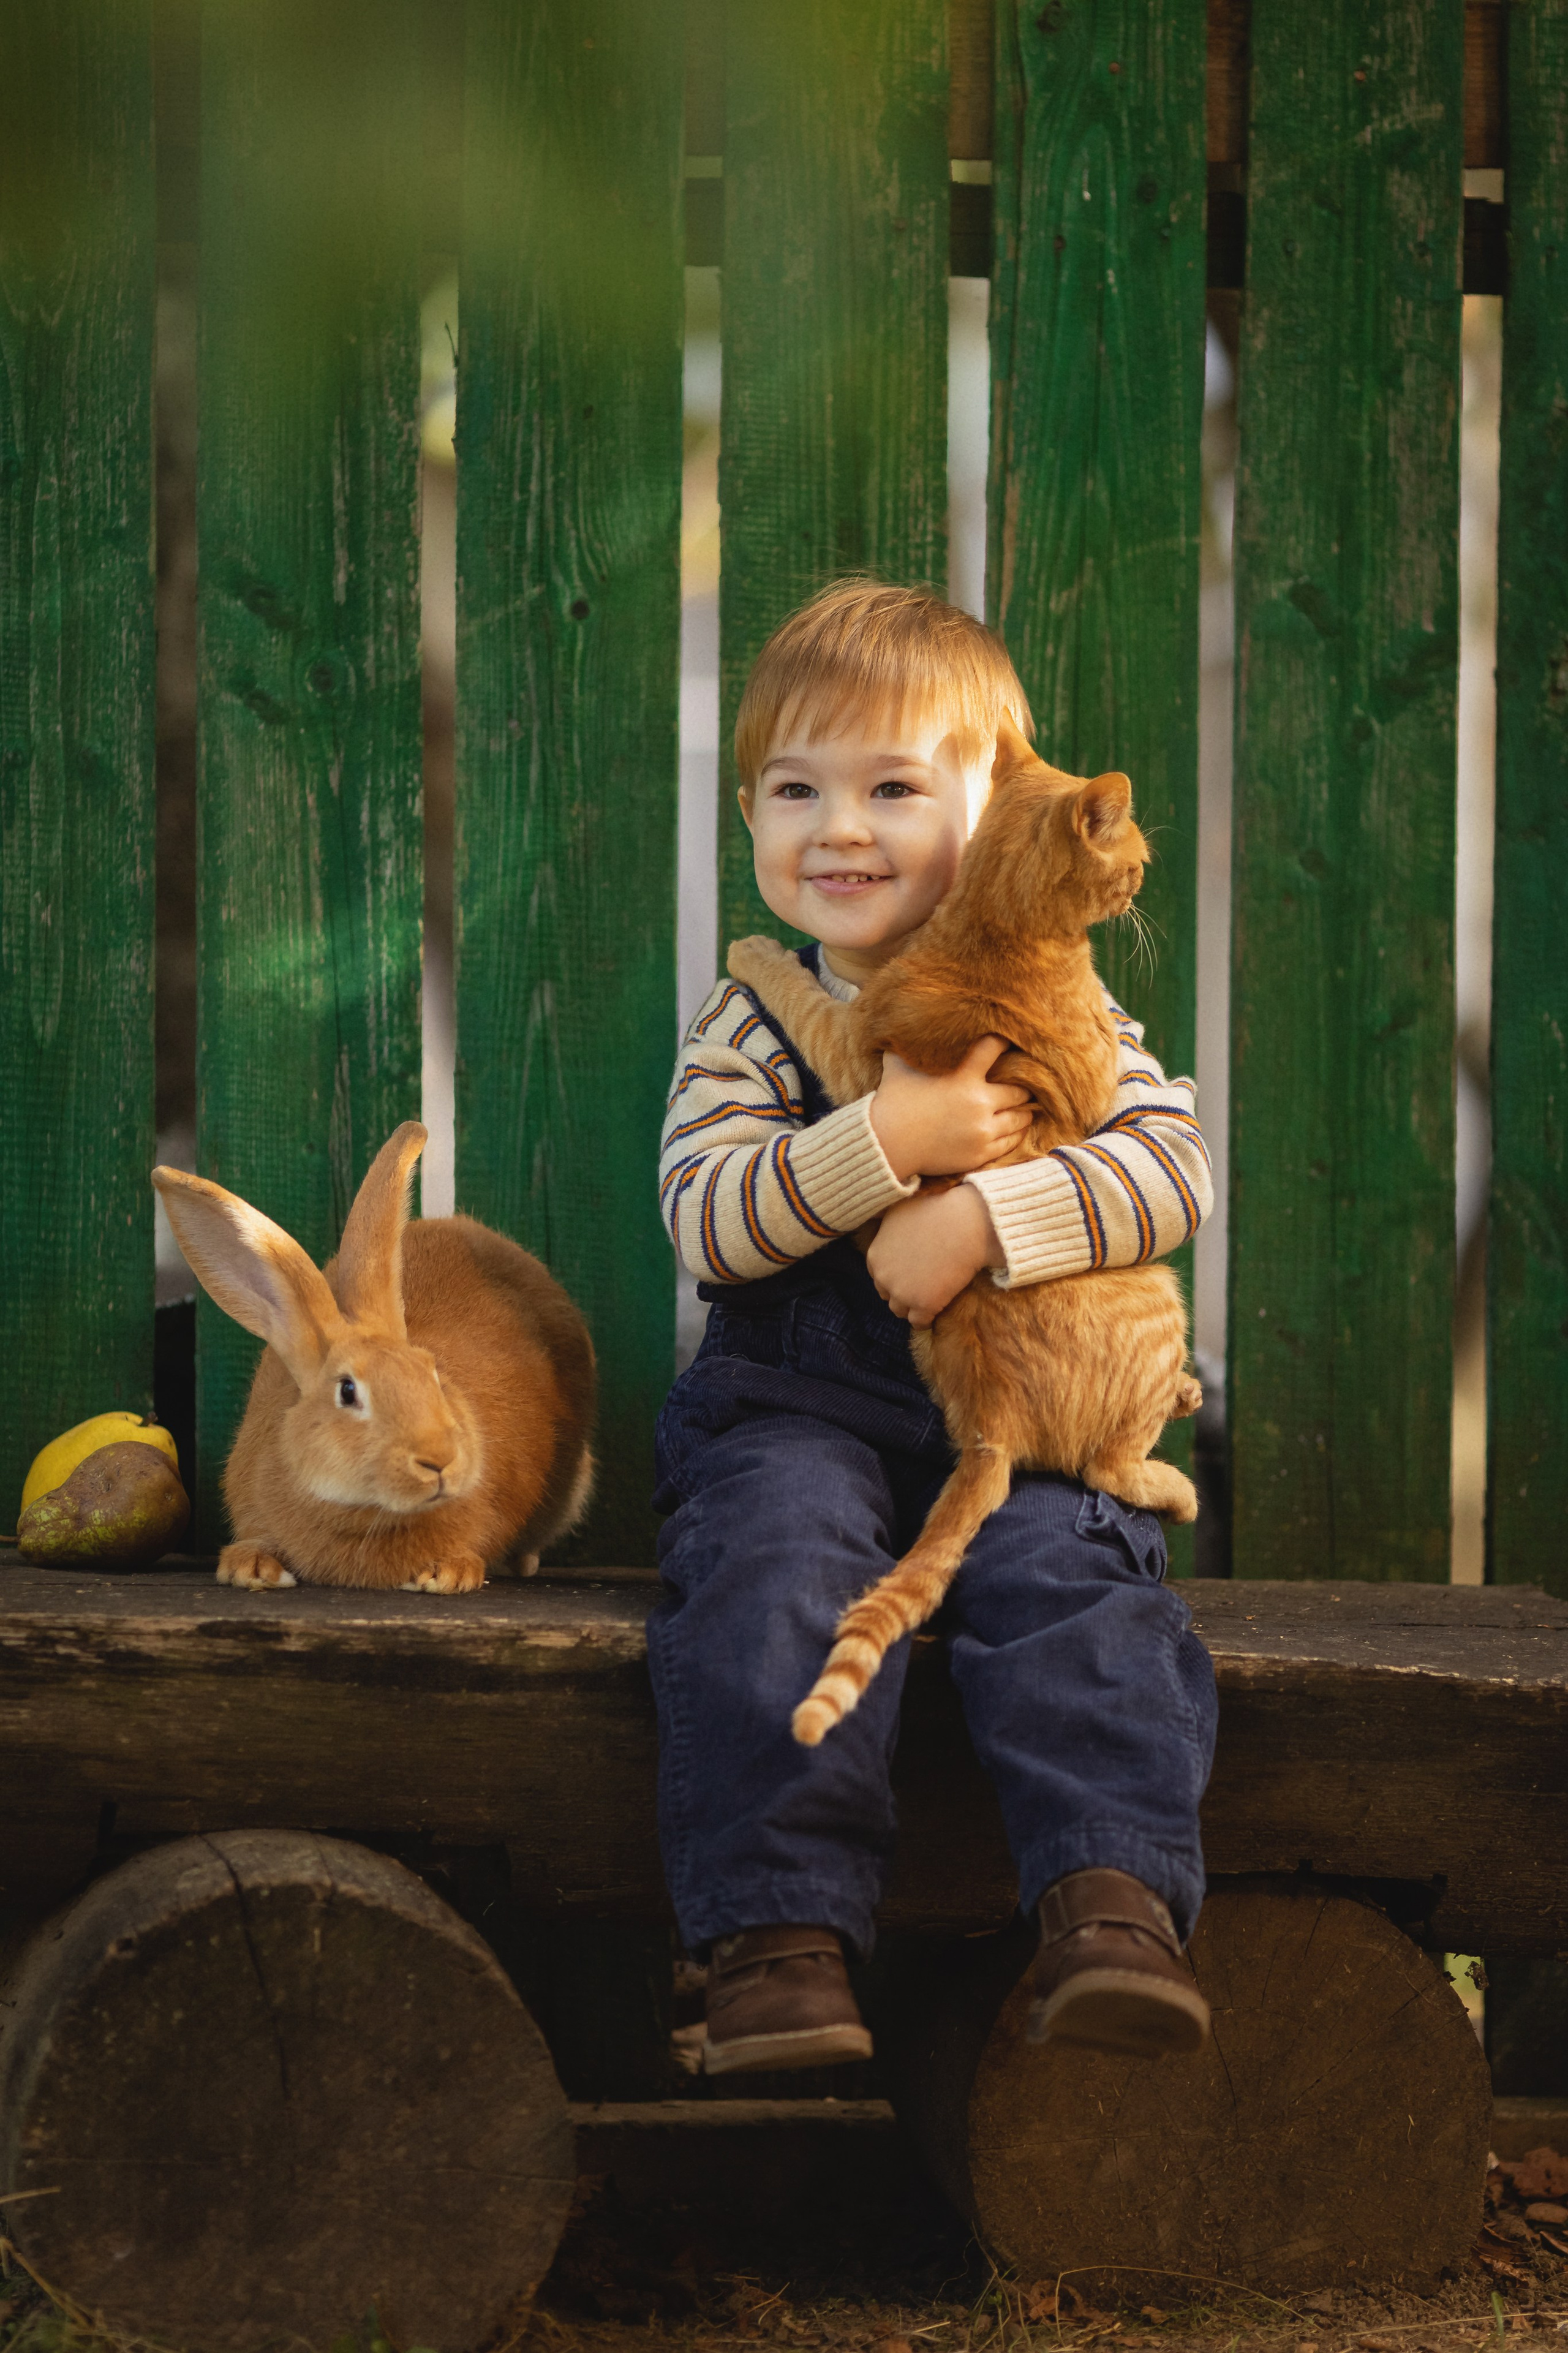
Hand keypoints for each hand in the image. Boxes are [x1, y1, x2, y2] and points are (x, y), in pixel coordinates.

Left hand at [866, 1184, 1004, 1327]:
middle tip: (920, 1283)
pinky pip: (919, 1322)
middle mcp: (883, 1277)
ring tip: (928, 1297)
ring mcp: (902, 1293)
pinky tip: (936, 1310)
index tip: (909, 1271)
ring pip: (901, 1310)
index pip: (878, 1275)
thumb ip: (885, 1226)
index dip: (894, 1273)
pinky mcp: (924, 1305)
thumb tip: (882, 1226)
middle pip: (888, 1294)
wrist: (965, 1223)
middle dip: (901, 1290)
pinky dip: (926, 1319)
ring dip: (912, 1305)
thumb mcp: (897, 1210)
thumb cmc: (936, 1210)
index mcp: (875, 1256)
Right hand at [868, 1035, 1030, 1179]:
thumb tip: (903, 1023)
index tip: (1011, 1040)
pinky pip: (1012, 1141)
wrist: (887, 1145)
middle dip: (1022, 1085)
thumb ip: (908, 1043)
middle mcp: (979, 1102)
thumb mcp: (898, 1064)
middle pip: (1019, 1089)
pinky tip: (1018, 1127)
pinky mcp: (981, 1152)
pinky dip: (1017, 1132)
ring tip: (1025, 1106)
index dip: (1005, 1041)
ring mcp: (982, 1129)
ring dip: (1024, 1110)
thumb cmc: (892, 1101)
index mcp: (963, 1076)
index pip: (995, 1048)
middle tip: (1026, 1082)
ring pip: (1020, 1117)